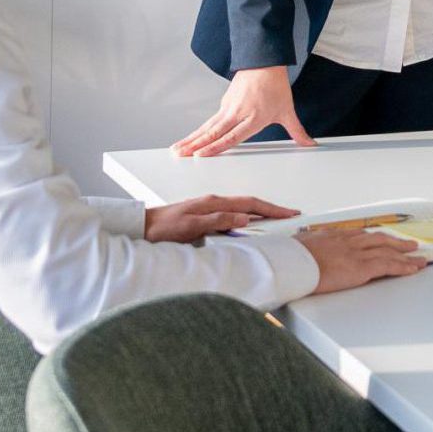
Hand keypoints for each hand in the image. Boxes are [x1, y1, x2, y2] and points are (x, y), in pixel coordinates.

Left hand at [143, 194, 298, 242]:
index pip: (250, 204)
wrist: (142, 229)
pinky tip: (249, 226)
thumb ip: (218, 221)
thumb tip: (244, 219)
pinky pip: (232, 216)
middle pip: (250, 204)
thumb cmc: (162, 228)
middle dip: (272, 210)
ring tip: (276, 220)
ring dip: (260, 214)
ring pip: (242, 210)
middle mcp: (213, 203)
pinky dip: (246, 219)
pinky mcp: (205, 218)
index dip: (271, 209)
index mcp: (213, 203)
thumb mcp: (191, 226)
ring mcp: (209, 209)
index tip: (289, 213)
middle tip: (290, 215)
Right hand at [175, 66, 313, 157]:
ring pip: (208, 126)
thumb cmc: (275, 87)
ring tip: (177, 149)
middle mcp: (238, 113)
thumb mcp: (287, 111)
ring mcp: (228, 107)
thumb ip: (297, 131)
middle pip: (213, 132)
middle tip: (180, 154)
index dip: (215, 146)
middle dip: (195, 145)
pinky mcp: (224, 103)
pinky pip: (210, 120)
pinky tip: (189, 140)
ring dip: (192, 138)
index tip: (200, 154)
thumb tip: (310, 144)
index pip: (232, 136)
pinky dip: (198, 131)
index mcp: (254, 118)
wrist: (264, 62)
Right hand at [298, 226, 427, 293]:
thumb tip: (301, 249)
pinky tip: (412, 268)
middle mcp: (349, 241)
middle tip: (409, 245)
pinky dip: (403, 266)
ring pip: (388, 251)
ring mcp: (356, 253)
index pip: (360, 235)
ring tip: (418, 258)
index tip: (383, 238)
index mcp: (334, 235)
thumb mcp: (298, 246)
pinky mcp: (361, 268)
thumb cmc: (289, 258)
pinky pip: (388, 266)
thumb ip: (307, 247)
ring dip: (406, 254)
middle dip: (396, 242)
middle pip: (379, 239)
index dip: (375, 237)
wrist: (290, 264)